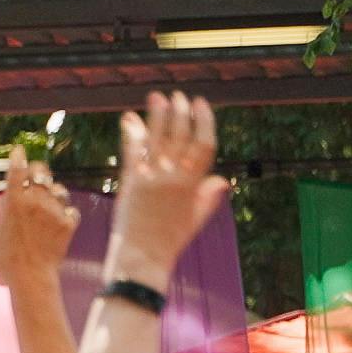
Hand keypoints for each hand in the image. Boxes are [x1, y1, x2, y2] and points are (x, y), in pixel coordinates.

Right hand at [0, 149, 77, 286]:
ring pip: (58, 189)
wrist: (32, 277)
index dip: (18, 157)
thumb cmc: (7, 259)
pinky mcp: (68, 224)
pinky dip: (67, 211)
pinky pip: (71, 209)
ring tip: (51, 195)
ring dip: (54, 190)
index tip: (19, 150)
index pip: (17, 170)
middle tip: (36, 173)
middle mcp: (35, 202)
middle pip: (41, 173)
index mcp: (14, 203)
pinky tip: (62, 217)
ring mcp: (53, 212)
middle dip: (38, 170)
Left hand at [108, 90, 226, 279]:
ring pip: (158, 139)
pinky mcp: (131, 183)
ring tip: (157, 97)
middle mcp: (175, 178)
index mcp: (194, 185)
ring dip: (158, 115)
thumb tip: (222, 179)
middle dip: (180, 112)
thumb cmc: (170, 240)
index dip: (204, 121)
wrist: (143, 257)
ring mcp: (153, 179)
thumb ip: (209, 197)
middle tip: (177, 95)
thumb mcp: (196, 219)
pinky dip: (131, 133)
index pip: (205, 145)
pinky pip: (133, 152)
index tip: (200, 103)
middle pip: (181, 136)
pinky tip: (129, 118)